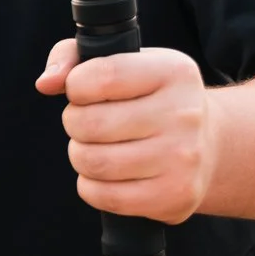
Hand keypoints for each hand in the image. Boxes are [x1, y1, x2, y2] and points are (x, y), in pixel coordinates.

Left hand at [35, 39, 214, 224]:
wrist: (209, 145)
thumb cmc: (149, 98)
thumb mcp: (123, 63)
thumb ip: (73, 58)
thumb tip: (45, 83)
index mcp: (173, 72)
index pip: (101, 76)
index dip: (76, 86)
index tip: (82, 91)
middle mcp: (184, 114)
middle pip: (89, 124)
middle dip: (74, 123)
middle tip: (87, 123)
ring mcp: (183, 158)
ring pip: (92, 162)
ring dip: (80, 155)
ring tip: (96, 147)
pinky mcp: (175, 195)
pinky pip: (103, 196)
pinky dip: (91, 186)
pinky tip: (106, 175)